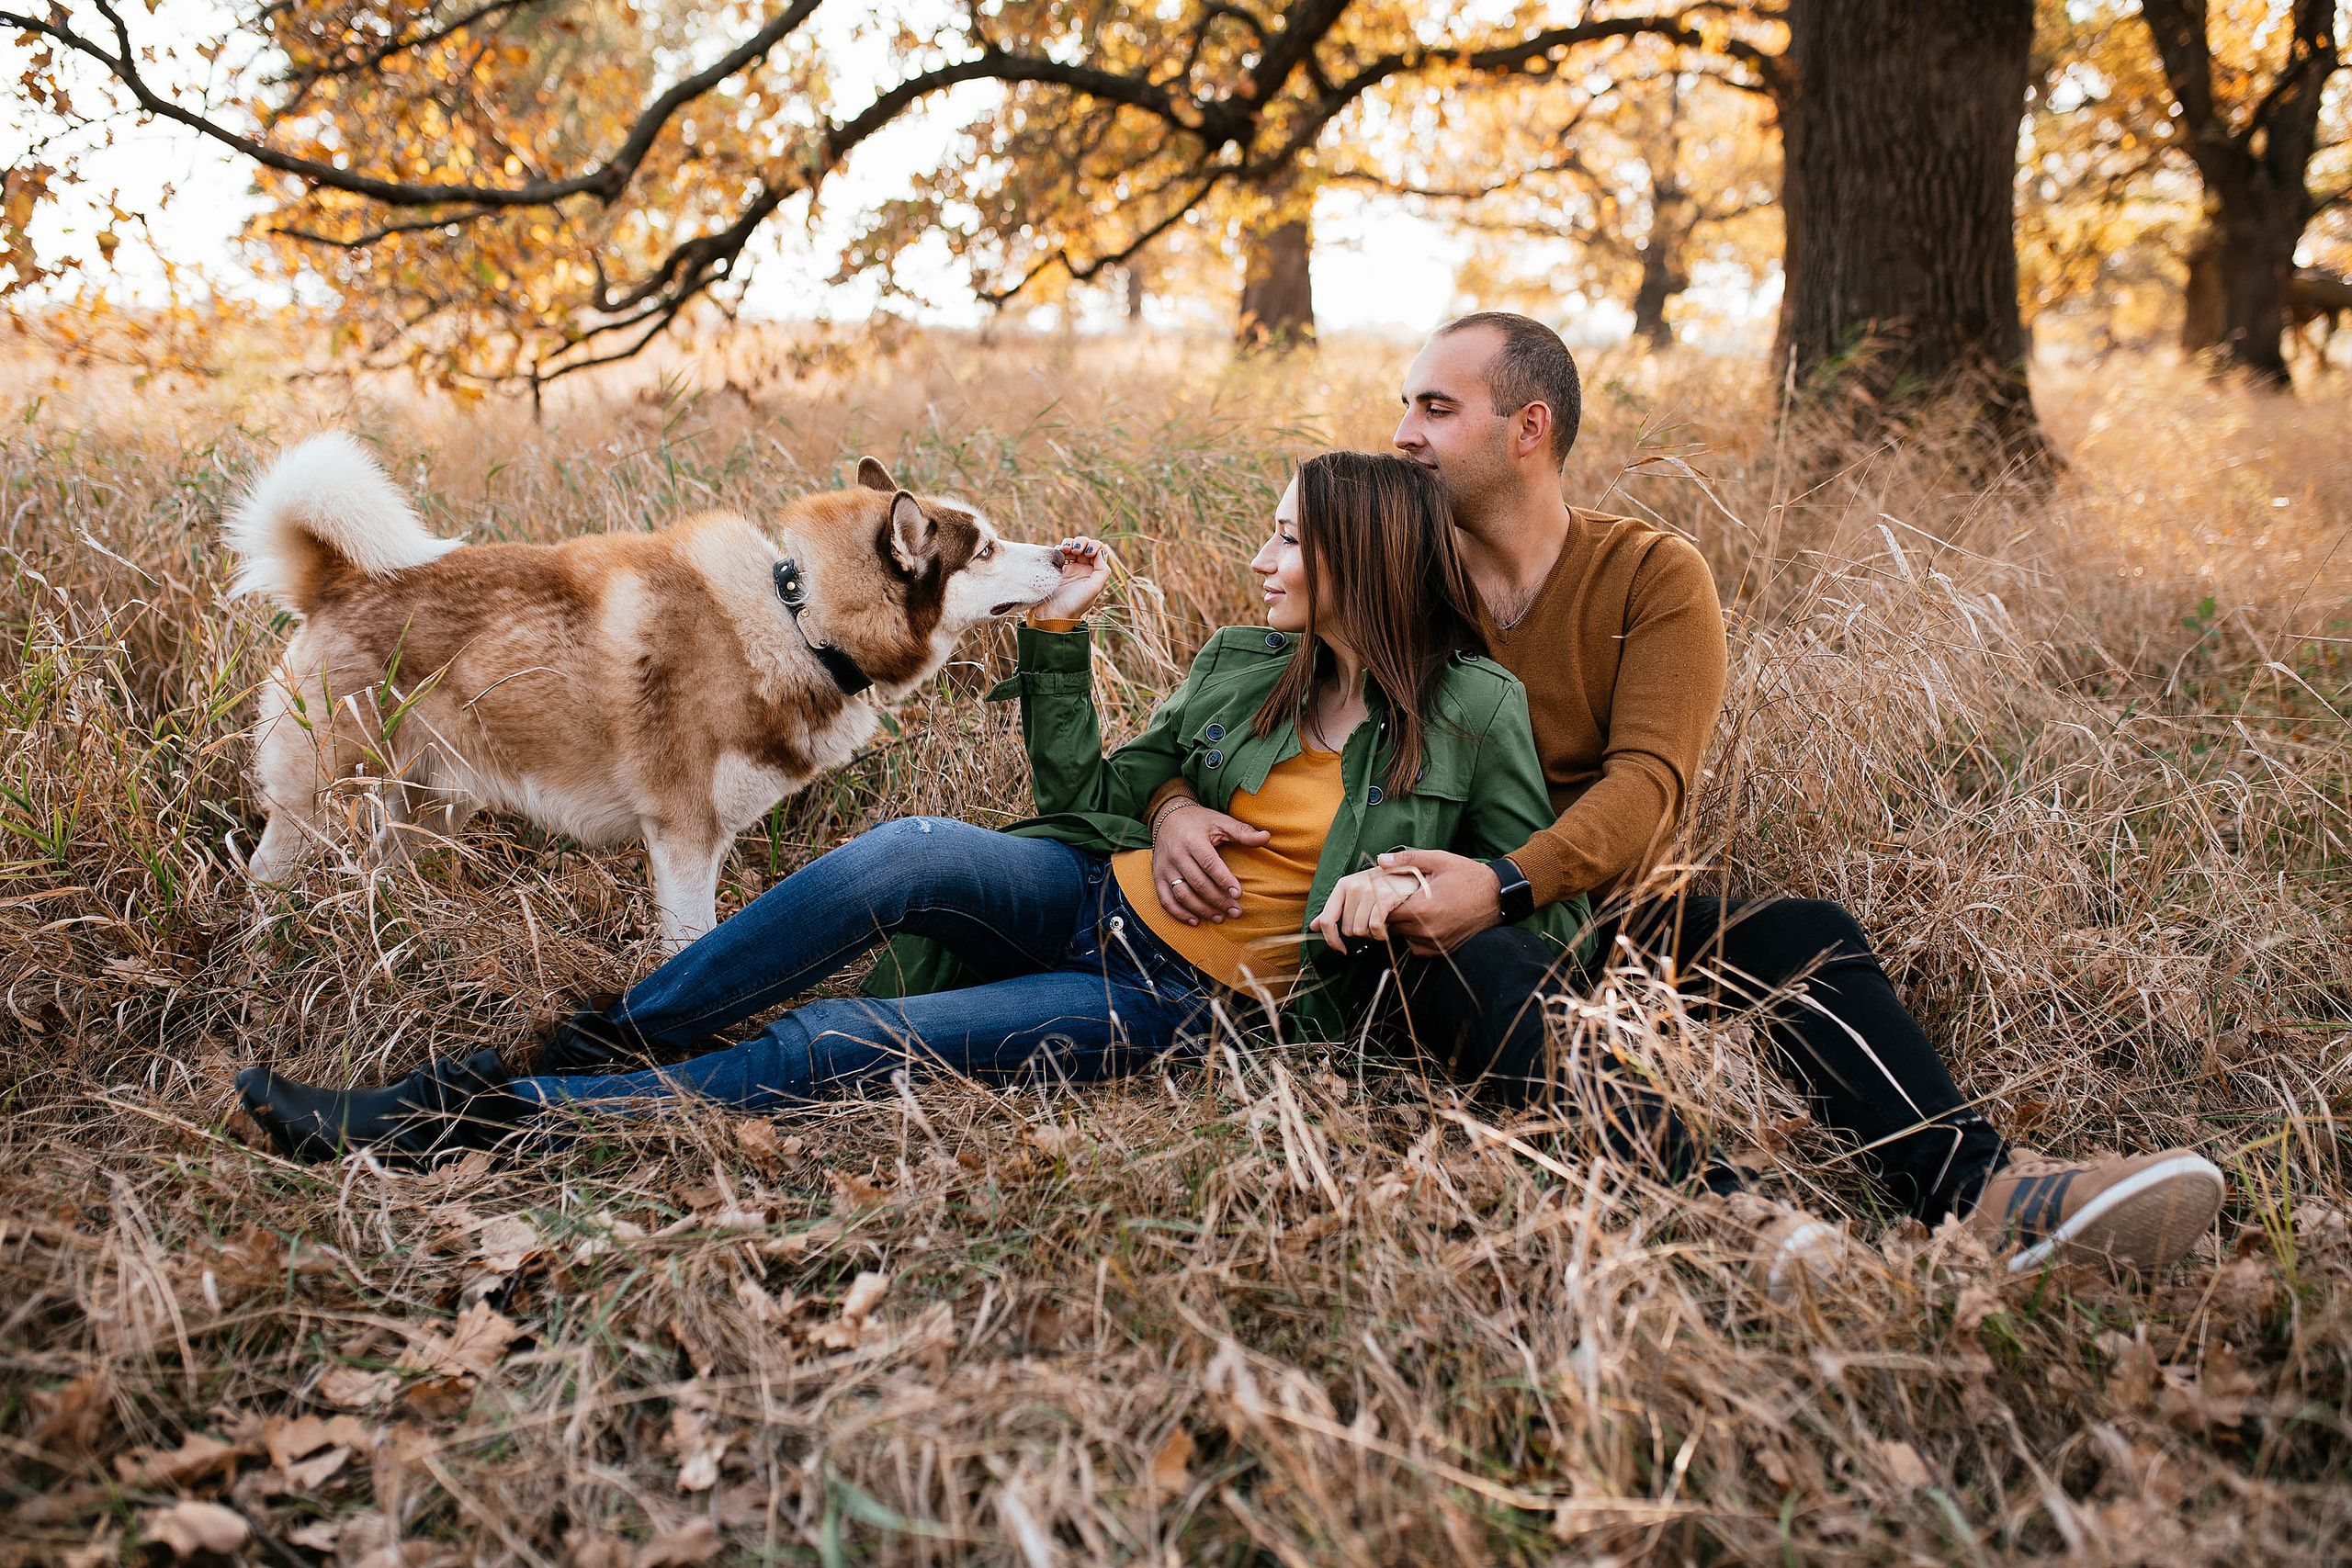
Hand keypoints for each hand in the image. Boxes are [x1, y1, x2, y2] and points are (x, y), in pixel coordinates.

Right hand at [1031, 536, 1112, 622]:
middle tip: (1076, 550)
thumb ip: (1102, 571)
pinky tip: (1058, 552)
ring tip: (1065, 549)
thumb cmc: (1074, 604)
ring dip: (1071, 543)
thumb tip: (1100, 553)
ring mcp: (1069, 568)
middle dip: (1082, 543)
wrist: (1052, 614)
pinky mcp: (1056, 569)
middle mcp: (1083, 570)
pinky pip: (1059, 552)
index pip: (1099, 551)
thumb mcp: (1094, 589)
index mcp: (1094, 574)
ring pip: (1073, 546)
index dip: (1094, 546)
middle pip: (1086, 545)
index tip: (1087, 553)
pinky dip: (1060, 547)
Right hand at [1151, 803, 1269, 924]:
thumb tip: (1267, 836)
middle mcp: (1177, 855)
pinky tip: (1195, 920)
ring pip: (1183, 894)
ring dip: (1202, 910)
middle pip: (1198, 883)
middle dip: (1218, 900)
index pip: (1209, 864)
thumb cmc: (1199, 821)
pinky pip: (1165, 900)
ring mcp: (1165, 868)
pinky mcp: (1157, 876)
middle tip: (1236, 912)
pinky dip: (1179, 913)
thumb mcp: (1220, 822)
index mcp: (1193, 840)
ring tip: (1220, 918)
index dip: (1224, 880)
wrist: (1166, 817)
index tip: (1238, 894)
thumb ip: (1243, 832)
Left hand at [1309, 867, 1425, 952]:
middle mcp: (1353, 886)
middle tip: (1374, 921)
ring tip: (1382, 921)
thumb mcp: (1357, 892)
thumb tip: (1313, 925)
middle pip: (1348, 930)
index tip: (1339, 950)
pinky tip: (1387, 930)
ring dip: (1373, 934)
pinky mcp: (1385, 898)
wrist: (1413, 876)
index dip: (1331, 940)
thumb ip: (1336, 909)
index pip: (1327, 920)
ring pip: (1362, 931)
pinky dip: (1382, 935)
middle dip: (1362, 932)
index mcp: (1343, 885)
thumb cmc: (1385, 886)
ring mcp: (1369, 891)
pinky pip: (1376, 928)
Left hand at [1373, 848, 1503, 955]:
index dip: (1381, 901)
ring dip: (1403, 924)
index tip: (1386, 892)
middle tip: (1401, 897)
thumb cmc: (1469, 876)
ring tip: (1416, 907)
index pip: (1384, 911)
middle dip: (1391, 911)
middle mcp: (1426, 930)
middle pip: (1391, 925)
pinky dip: (1415, 936)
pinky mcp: (1442, 951)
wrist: (1497, 897)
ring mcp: (1435, 943)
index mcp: (1422, 907)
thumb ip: (1407, 860)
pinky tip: (1424, 921)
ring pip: (1403, 937)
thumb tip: (1381, 860)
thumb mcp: (1439, 860)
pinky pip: (1417, 947)